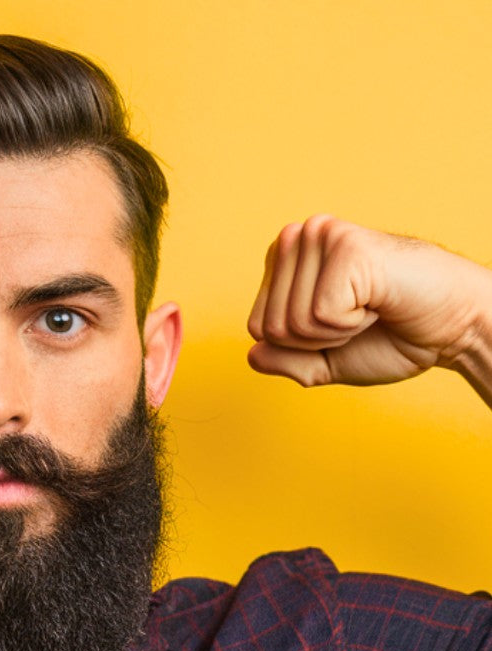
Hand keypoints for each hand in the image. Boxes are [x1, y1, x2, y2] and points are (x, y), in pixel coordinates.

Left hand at [246, 215, 491, 391]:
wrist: (452, 327)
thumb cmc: (392, 336)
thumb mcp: (324, 361)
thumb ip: (284, 361)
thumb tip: (252, 354)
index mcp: (286, 259)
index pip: (256, 328)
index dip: (300, 345)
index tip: (340, 323)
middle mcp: (299, 237)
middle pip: (268, 327)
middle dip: (315, 340)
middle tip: (359, 317)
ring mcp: (321, 236)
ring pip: (291, 322)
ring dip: (336, 331)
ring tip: (369, 306)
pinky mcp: (345, 246)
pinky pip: (320, 315)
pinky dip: (352, 324)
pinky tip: (378, 301)